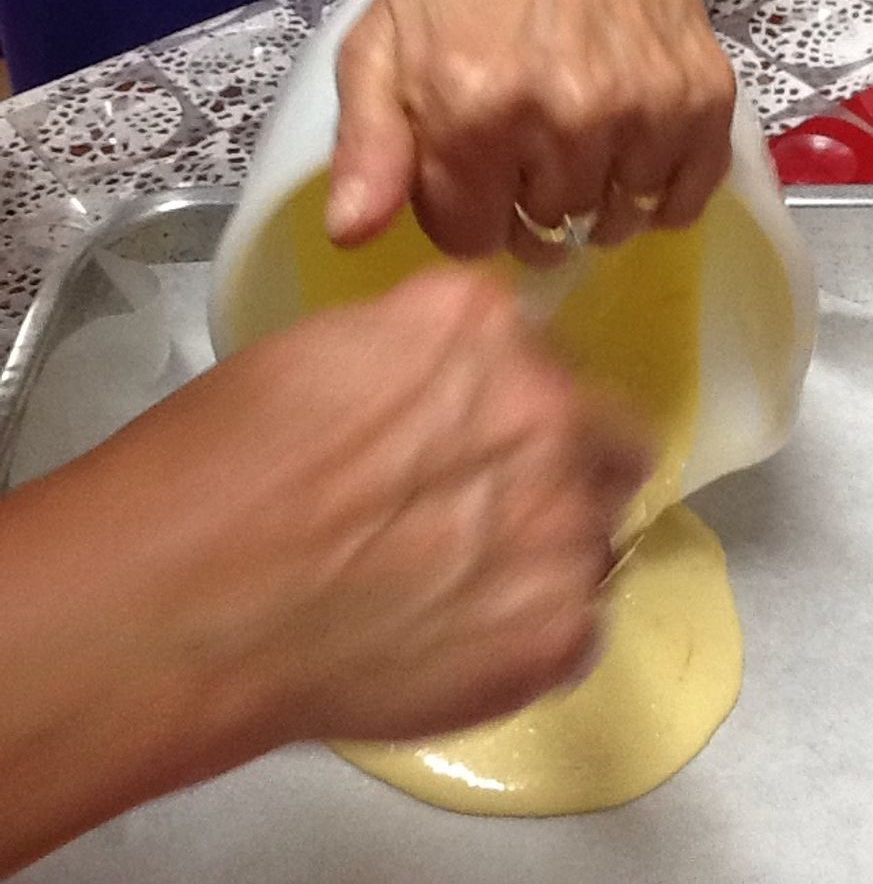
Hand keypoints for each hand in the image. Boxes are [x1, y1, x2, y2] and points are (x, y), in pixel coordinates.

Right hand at [48, 271, 643, 742]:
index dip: (507, 389)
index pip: (540, 343)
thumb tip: (449, 383)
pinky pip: (578, 617)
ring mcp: (565, 522)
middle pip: (599, 427)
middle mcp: (546, 407)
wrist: (186, 606)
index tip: (473, 425)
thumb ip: (418, 354)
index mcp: (479, 323)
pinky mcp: (561, 629)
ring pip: (599, 526)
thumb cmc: (218, 470)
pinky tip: (456, 635)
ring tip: (460, 583)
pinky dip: (531, 626)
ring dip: (548, 542)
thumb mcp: (320, 355)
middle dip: (553, 459)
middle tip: (479, 508)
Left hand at [329, 0, 734, 264]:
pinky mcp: (704, 98)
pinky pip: (686, 199)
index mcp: (475, 113)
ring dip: (593, 202)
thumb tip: (352, 236)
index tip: (471, 169)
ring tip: (578, 146)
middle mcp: (567, 119)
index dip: (465, 212)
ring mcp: (645, 110)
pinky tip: (632, 153)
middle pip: (547, 236)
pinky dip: (659, 193)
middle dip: (526, 207)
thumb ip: (365, 147)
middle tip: (525, 150)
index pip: (471, 239)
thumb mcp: (380, 47)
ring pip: (615, 223)